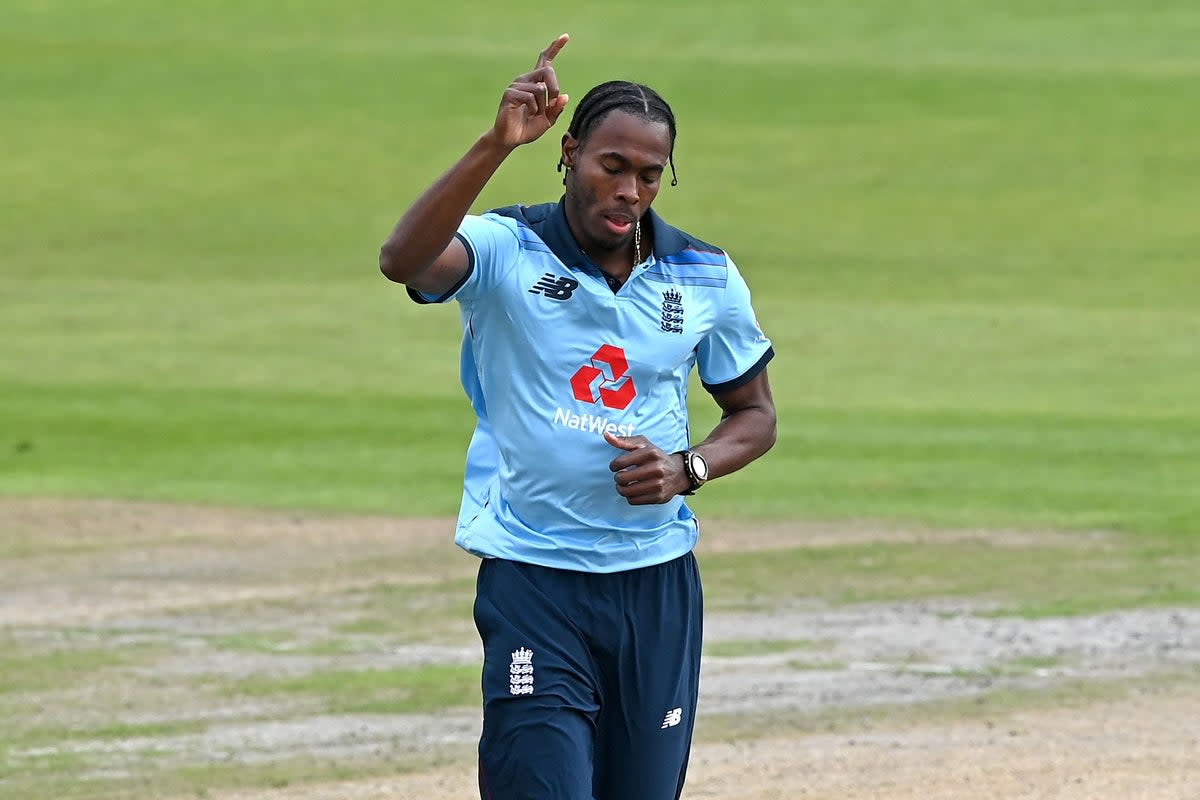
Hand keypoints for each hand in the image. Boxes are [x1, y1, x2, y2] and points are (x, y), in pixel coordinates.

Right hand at [491, 34, 570, 149]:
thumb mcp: (548, 120)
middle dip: (555, 89)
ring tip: (533, 114)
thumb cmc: (528, 128)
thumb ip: (556, 108)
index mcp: (535, 82)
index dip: (555, 48)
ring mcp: (516, 84)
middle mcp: (525, 79)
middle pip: (547, 71)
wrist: (511, 139)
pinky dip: (533, 109)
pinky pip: (530, 97)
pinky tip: (527, 113)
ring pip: (540, 88)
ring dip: (542, 106)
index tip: (565, 36)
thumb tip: (564, 96)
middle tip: (553, 104)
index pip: (545, 60)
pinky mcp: (510, 93)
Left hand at [605, 431, 689, 504]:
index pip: (619, 463)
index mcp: (650, 453)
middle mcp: (656, 468)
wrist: (680, 473)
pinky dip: (630, 497)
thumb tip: (606, 435)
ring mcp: (658, 484)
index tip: (616, 467)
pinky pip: (633, 501)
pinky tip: (634, 490)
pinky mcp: (659, 497)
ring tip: (625, 484)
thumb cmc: (656, 457)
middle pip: (622, 478)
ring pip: (626, 491)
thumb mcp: (643, 444)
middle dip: (617, 478)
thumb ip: (624, 440)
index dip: (613, 466)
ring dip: (622, 489)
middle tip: (621, 476)